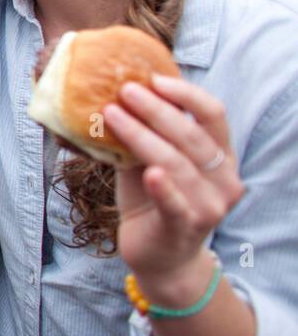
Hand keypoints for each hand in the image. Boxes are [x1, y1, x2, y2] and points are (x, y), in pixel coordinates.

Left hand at [102, 74, 244, 299]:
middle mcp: (224, 178)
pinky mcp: (187, 227)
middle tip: (125, 90)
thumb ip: (142, 135)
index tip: (153, 78)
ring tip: (112, 115)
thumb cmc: (153, 201)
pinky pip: (176, 203)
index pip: (213, 115)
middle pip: (191, 135)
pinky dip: (164, 187)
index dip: (186, 94)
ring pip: (177, 163)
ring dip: (142, 136)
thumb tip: (111, 95)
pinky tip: (150, 172)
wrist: (159, 256)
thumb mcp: (147, 161)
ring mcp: (210, 205)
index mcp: (220, 156)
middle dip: (156, 110)